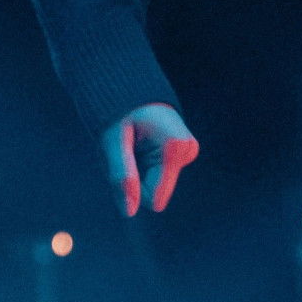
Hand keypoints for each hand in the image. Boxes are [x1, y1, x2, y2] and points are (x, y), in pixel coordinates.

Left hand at [107, 103, 197, 217]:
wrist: (131, 90)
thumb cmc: (119, 114)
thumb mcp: (113, 143)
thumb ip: (121, 177)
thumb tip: (129, 212)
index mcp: (174, 147)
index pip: (153, 198)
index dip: (132, 189)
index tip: (123, 162)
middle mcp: (187, 151)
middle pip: (155, 191)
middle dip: (135, 177)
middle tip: (126, 149)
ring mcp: (188, 152)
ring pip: (156, 184)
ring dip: (137, 170)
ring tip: (131, 144)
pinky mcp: (184, 153)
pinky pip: (159, 174)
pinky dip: (143, 165)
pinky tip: (139, 145)